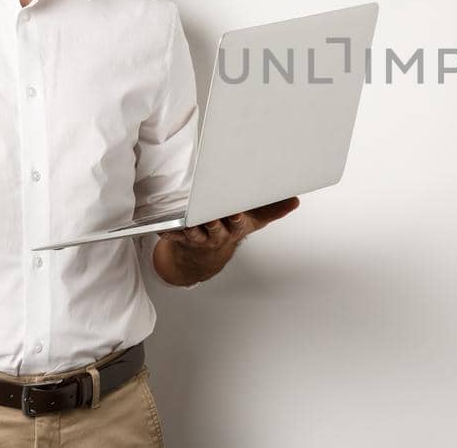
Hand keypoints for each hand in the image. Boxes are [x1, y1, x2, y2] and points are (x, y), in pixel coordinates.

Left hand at [157, 197, 300, 252]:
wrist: (206, 256)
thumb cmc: (230, 229)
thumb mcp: (254, 221)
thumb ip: (273, 210)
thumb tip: (295, 200)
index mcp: (236, 227)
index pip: (237, 222)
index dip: (236, 217)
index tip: (235, 211)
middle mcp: (218, 233)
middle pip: (215, 226)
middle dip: (212, 221)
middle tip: (209, 214)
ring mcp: (199, 236)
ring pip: (194, 232)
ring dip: (190, 227)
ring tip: (186, 221)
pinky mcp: (181, 237)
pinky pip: (172, 235)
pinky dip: (167, 232)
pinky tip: (161, 228)